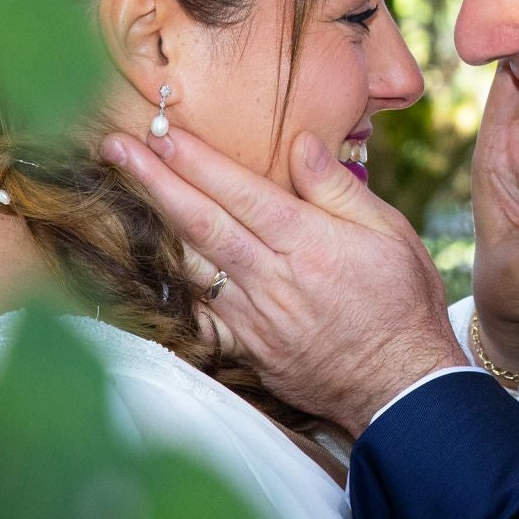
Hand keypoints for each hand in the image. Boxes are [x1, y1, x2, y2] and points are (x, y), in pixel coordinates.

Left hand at [101, 127, 466, 435]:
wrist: (401, 386)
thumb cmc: (403, 303)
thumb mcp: (391, 233)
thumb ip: (338, 189)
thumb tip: (300, 144)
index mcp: (309, 243)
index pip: (240, 192)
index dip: (196, 160)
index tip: (162, 132)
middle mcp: (273, 278)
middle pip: (201, 222)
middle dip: (154, 180)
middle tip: (116, 147)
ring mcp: (253, 317)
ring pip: (190, 265)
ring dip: (152, 225)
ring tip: (122, 190)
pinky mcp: (246, 347)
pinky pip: (197, 314)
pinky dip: (170, 287)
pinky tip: (146, 262)